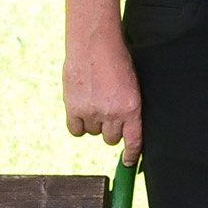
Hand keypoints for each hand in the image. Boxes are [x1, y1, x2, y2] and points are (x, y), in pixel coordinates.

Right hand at [64, 25, 143, 161]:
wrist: (94, 45)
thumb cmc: (118, 61)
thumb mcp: (133, 86)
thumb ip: (128, 107)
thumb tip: (125, 128)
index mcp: (133, 109)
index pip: (134, 141)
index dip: (132, 154)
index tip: (128, 161)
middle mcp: (113, 114)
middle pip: (111, 139)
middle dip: (111, 130)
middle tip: (108, 114)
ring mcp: (92, 112)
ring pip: (93, 133)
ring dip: (94, 124)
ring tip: (94, 104)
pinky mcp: (73, 108)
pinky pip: (75, 130)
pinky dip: (78, 125)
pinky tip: (80, 112)